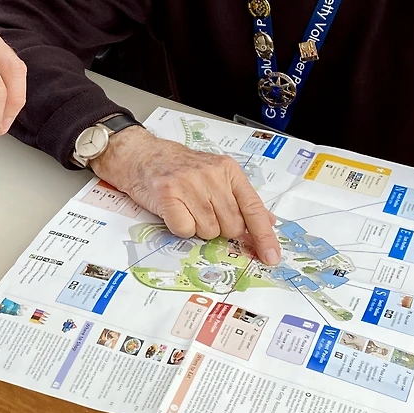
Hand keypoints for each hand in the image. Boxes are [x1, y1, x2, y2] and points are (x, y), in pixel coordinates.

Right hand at [90, 129, 279, 264]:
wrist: (142, 156)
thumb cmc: (179, 169)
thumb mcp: (216, 174)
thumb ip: (241, 198)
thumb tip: (268, 221)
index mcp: (228, 170)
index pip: (253, 208)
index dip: (264, 236)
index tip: (271, 256)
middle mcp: (211, 175)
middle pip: (231, 226)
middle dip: (220, 228)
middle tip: (203, 212)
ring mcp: (189, 184)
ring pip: (208, 231)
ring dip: (198, 227)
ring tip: (186, 208)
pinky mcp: (168, 195)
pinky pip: (185, 230)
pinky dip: (180, 227)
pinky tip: (175, 211)